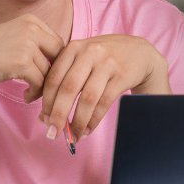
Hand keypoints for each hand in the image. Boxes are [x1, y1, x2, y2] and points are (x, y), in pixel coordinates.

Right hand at [0, 14, 64, 101]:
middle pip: (60, 56)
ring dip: (43, 87)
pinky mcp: (22, 62)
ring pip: (50, 72)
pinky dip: (35, 93)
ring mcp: (27, 43)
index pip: (58, 44)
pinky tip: (25, 96)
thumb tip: (63, 60)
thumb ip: (35, 43)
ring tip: (31, 94)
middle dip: (55, 75)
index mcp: (31, 20)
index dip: (55, 63)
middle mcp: (31, 27)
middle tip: (44, 88)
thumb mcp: (13, 38)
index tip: (45, 76)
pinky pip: (40, 82)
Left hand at [39, 34, 169, 141]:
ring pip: (87, 98)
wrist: (140, 52)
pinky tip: (88, 129)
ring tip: (74, 136)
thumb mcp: (83, 57)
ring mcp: (107, 64)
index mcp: (74, 48)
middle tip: (52, 133)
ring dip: (78, 121)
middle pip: (68, 88)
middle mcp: (89, 53)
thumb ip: (65, 77)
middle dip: (58, 114)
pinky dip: (94, 119)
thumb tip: (45, 113)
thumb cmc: (104, 59)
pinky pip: (104, 102)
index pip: (54, 78)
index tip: (43, 120)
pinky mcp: (122, 75)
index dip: (46, 102)